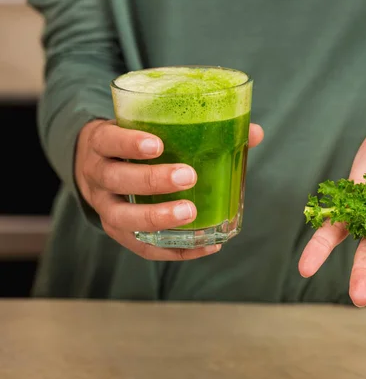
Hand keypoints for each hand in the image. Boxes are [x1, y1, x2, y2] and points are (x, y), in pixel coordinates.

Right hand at [74, 119, 263, 259]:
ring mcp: (104, 207)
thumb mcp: (150, 127)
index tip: (157, 145)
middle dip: (151, 180)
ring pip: (122, 217)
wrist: (98, 165)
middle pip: (116, 179)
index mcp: (103, 144)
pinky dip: (173, 250)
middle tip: (188, 176)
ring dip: (158, 217)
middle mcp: (97, 176)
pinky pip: (142, 247)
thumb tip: (254, 132)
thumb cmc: (135, 145)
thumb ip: (195, 127)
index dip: (129, 144)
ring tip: (191, 213)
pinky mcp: (119, 232)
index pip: (108, 141)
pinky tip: (204, 247)